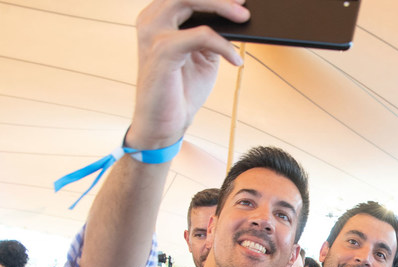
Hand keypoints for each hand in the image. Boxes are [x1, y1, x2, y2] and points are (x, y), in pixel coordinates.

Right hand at [127, 0, 249, 149]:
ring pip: (188, 1)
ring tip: (244, 18)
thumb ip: (212, 35)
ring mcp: (153, 33)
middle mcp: (152, 19)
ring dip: (220, 6)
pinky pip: (200, 35)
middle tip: (245, 5)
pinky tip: (235, 59)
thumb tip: (237, 17)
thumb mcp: (203, 56)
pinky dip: (222, 45)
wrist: (164, 123)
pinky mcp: (162, 50)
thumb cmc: (181, 90)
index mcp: (159, 16)